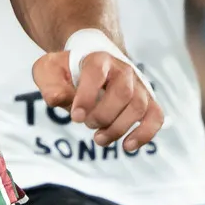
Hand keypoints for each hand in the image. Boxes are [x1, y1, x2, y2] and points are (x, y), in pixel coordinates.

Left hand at [31, 39, 163, 153]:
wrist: (91, 67)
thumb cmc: (67, 71)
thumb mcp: (49, 72)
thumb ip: (50, 85)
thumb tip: (58, 100)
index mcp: (98, 59)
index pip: (96, 72)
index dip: (87, 95)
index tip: (75, 118)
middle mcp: (123, 70)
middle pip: (123, 93)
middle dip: (103, 115)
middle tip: (87, 124)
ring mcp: (138, 86)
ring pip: (138, 107)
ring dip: (118, 128)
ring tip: (99, 139)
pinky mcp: (147, 102)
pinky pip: (155, 117)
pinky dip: (144, 134)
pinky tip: (127, 146)